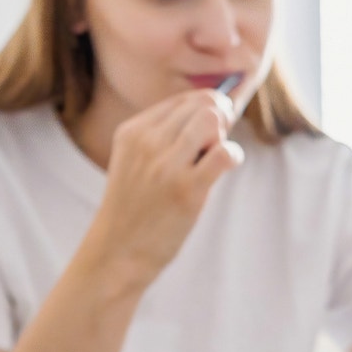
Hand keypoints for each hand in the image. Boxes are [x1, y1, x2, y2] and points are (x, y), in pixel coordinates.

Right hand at [84, 88, 242, 283]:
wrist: (117, 251)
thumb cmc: (136, 208)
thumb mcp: (135, 162)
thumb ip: (165, 138)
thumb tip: (218, 114)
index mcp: (133, 131)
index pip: (184, 100)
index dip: (207, 109)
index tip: (211, 129)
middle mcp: (147, 141)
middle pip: (204, 103)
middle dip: (221, 118)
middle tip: (217, 143)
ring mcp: (166, 164)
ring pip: (213, 119)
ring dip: (224, 135)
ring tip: (215, 156)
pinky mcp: (187, 189)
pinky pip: (225, 153)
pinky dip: (234, 155)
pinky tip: (227, 166)